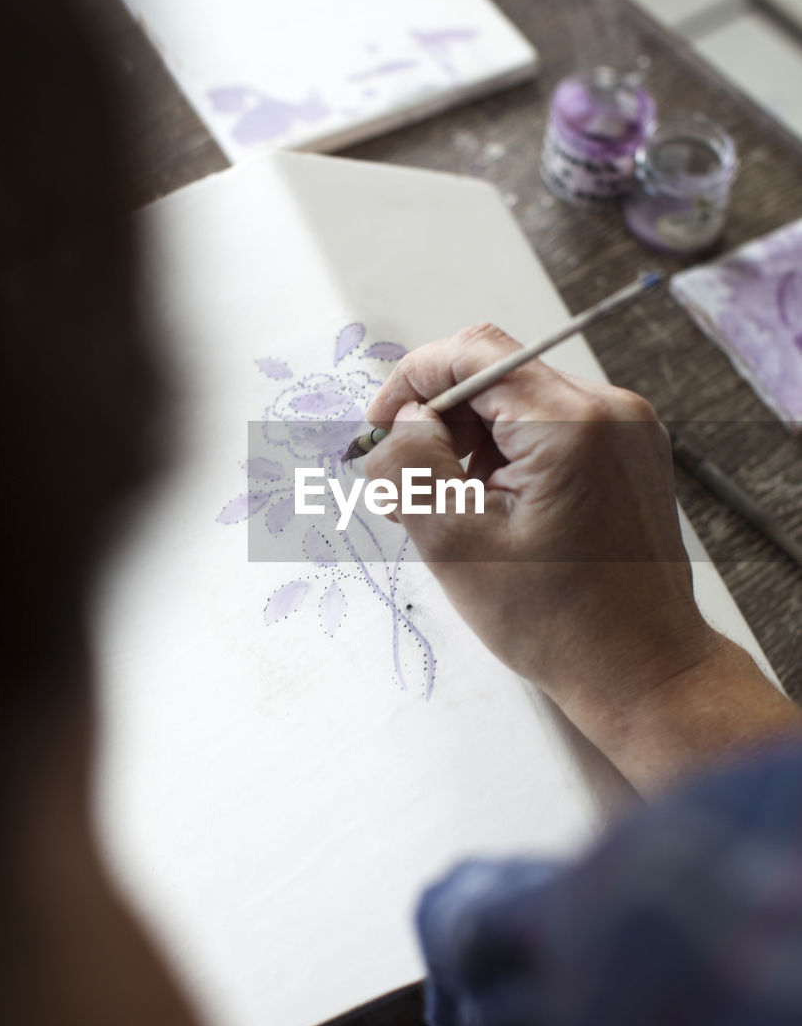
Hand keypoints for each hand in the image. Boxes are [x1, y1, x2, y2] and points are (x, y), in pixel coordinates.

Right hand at [365, 324, 797, 790]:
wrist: (644, 671)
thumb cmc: (560, 624)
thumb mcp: (456, 546)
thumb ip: (413, 467)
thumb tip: (401, 421)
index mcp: (571, 426)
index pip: (473, 354)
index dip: (411, 380)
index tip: (380, 427)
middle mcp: (610, 411)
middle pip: (496, 375)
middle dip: (439, 421)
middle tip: (407, 485)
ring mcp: (627, 429)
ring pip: (519, 402)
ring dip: (472, 442)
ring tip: (455, 510)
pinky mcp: (628, 452)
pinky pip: (550, 428)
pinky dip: (508, 456)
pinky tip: (494, 509)